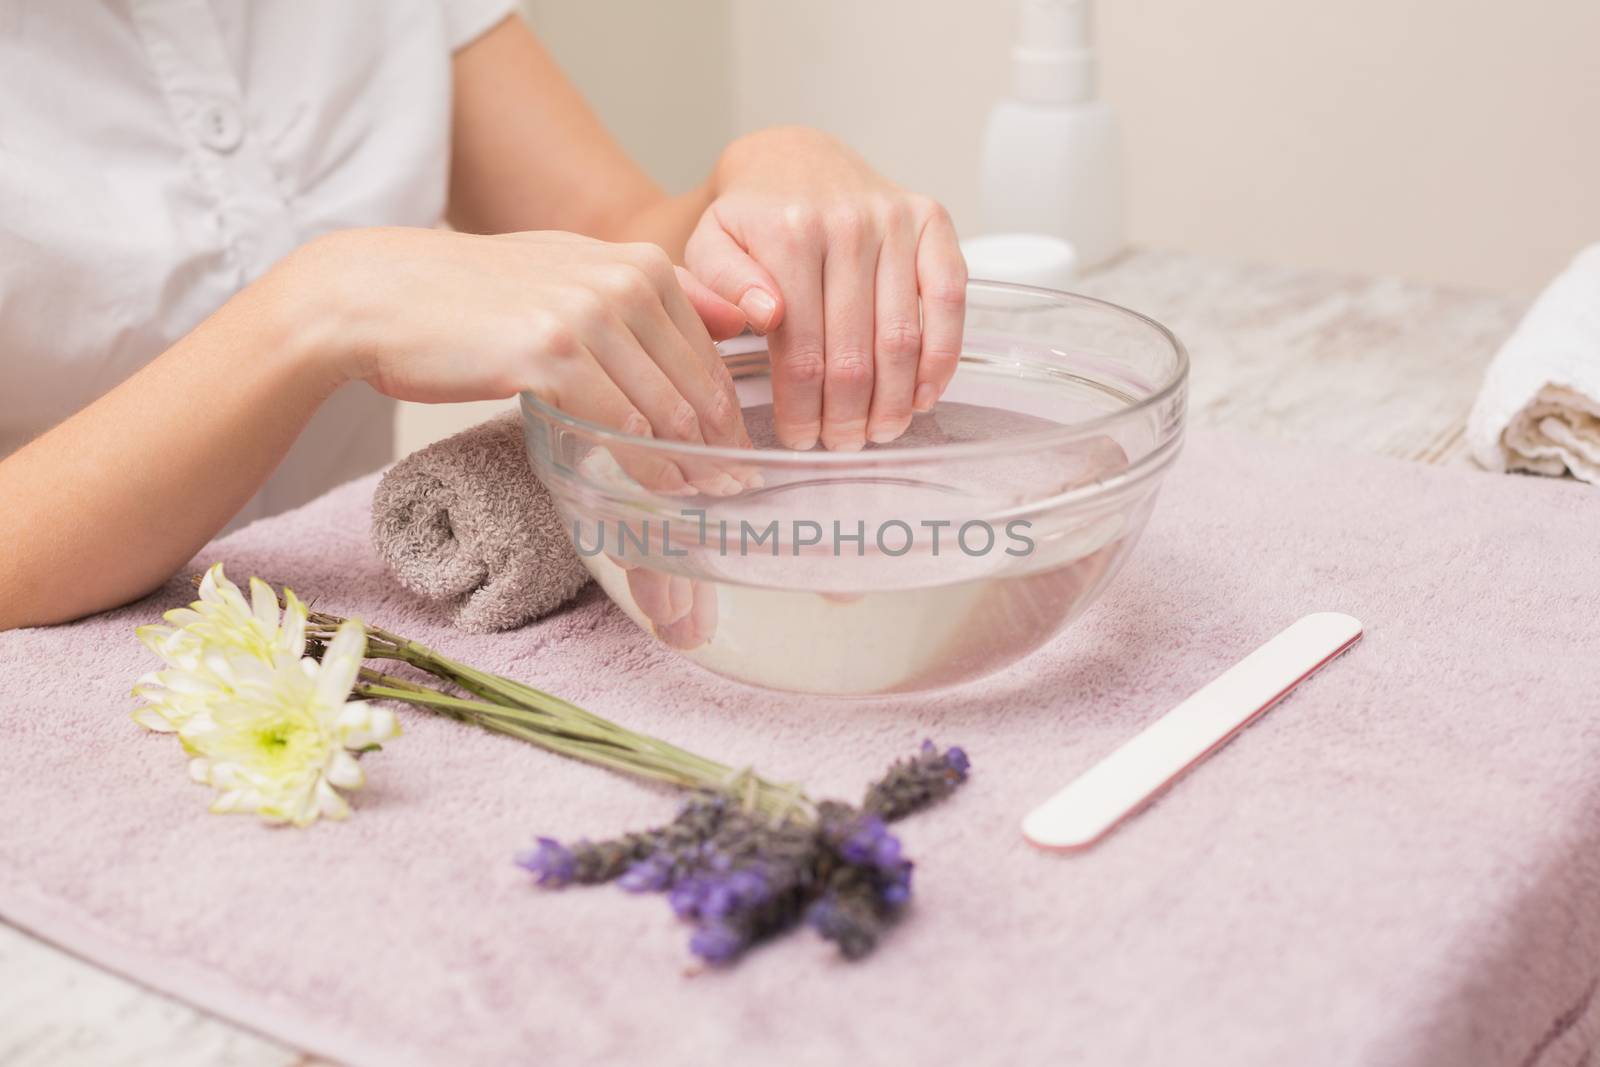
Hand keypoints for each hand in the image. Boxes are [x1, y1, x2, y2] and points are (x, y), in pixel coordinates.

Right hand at [286, 227, 751, 490]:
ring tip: (706, 506)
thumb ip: (650, 294)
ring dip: (690, 466)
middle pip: (697, 385)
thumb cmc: (475, 297)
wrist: (381, 294)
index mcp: (640, 262)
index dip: (730, 416)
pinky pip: (619, 424)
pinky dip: (645, 466)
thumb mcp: (573, 272)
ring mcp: (588, 314)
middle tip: (737, 496)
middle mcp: (624, 281)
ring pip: (664, 409)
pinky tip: (658, 493)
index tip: (740, 461)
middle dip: (721, 449)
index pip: (709, 354)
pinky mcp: (551, 352)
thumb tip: (736, 318)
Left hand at [685, 128, 966, 451]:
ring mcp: (894, 222)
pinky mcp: (932, 222)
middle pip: (854, 353)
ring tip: (879, 432)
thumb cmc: (750, 219)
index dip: (802, 409)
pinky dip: (941, 357)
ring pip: (902, 337)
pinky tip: (924, 395)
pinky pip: (949, 300)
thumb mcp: (708, 246)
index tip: (799, 440)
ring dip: (894, 400)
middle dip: (847, 416)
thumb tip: (766, 314)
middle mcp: (846, 224)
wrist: (793, 159)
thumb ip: (720, 286)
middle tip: (840, 445)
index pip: (801, 351)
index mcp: (788, 235)